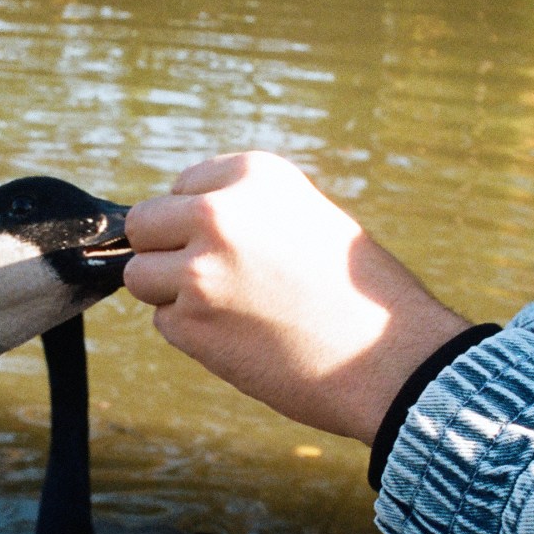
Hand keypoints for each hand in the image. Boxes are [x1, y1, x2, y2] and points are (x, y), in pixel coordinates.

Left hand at [123, 152, 467, 444]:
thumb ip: (243, 209)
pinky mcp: (190, 325)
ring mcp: (198, 270)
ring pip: (142, 276)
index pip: (182, 187)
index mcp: (252, 174)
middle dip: (167, 253)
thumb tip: (174, 223)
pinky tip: (244, 340)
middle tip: (216, 281)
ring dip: (173, 295)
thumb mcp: (305, 216)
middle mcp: (217, 212)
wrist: (391, 359)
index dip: (200, 221)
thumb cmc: (357, 292)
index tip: (237, 248)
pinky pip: (164, 323)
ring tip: (236, 311)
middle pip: (144, 226)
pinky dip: (193, 335)